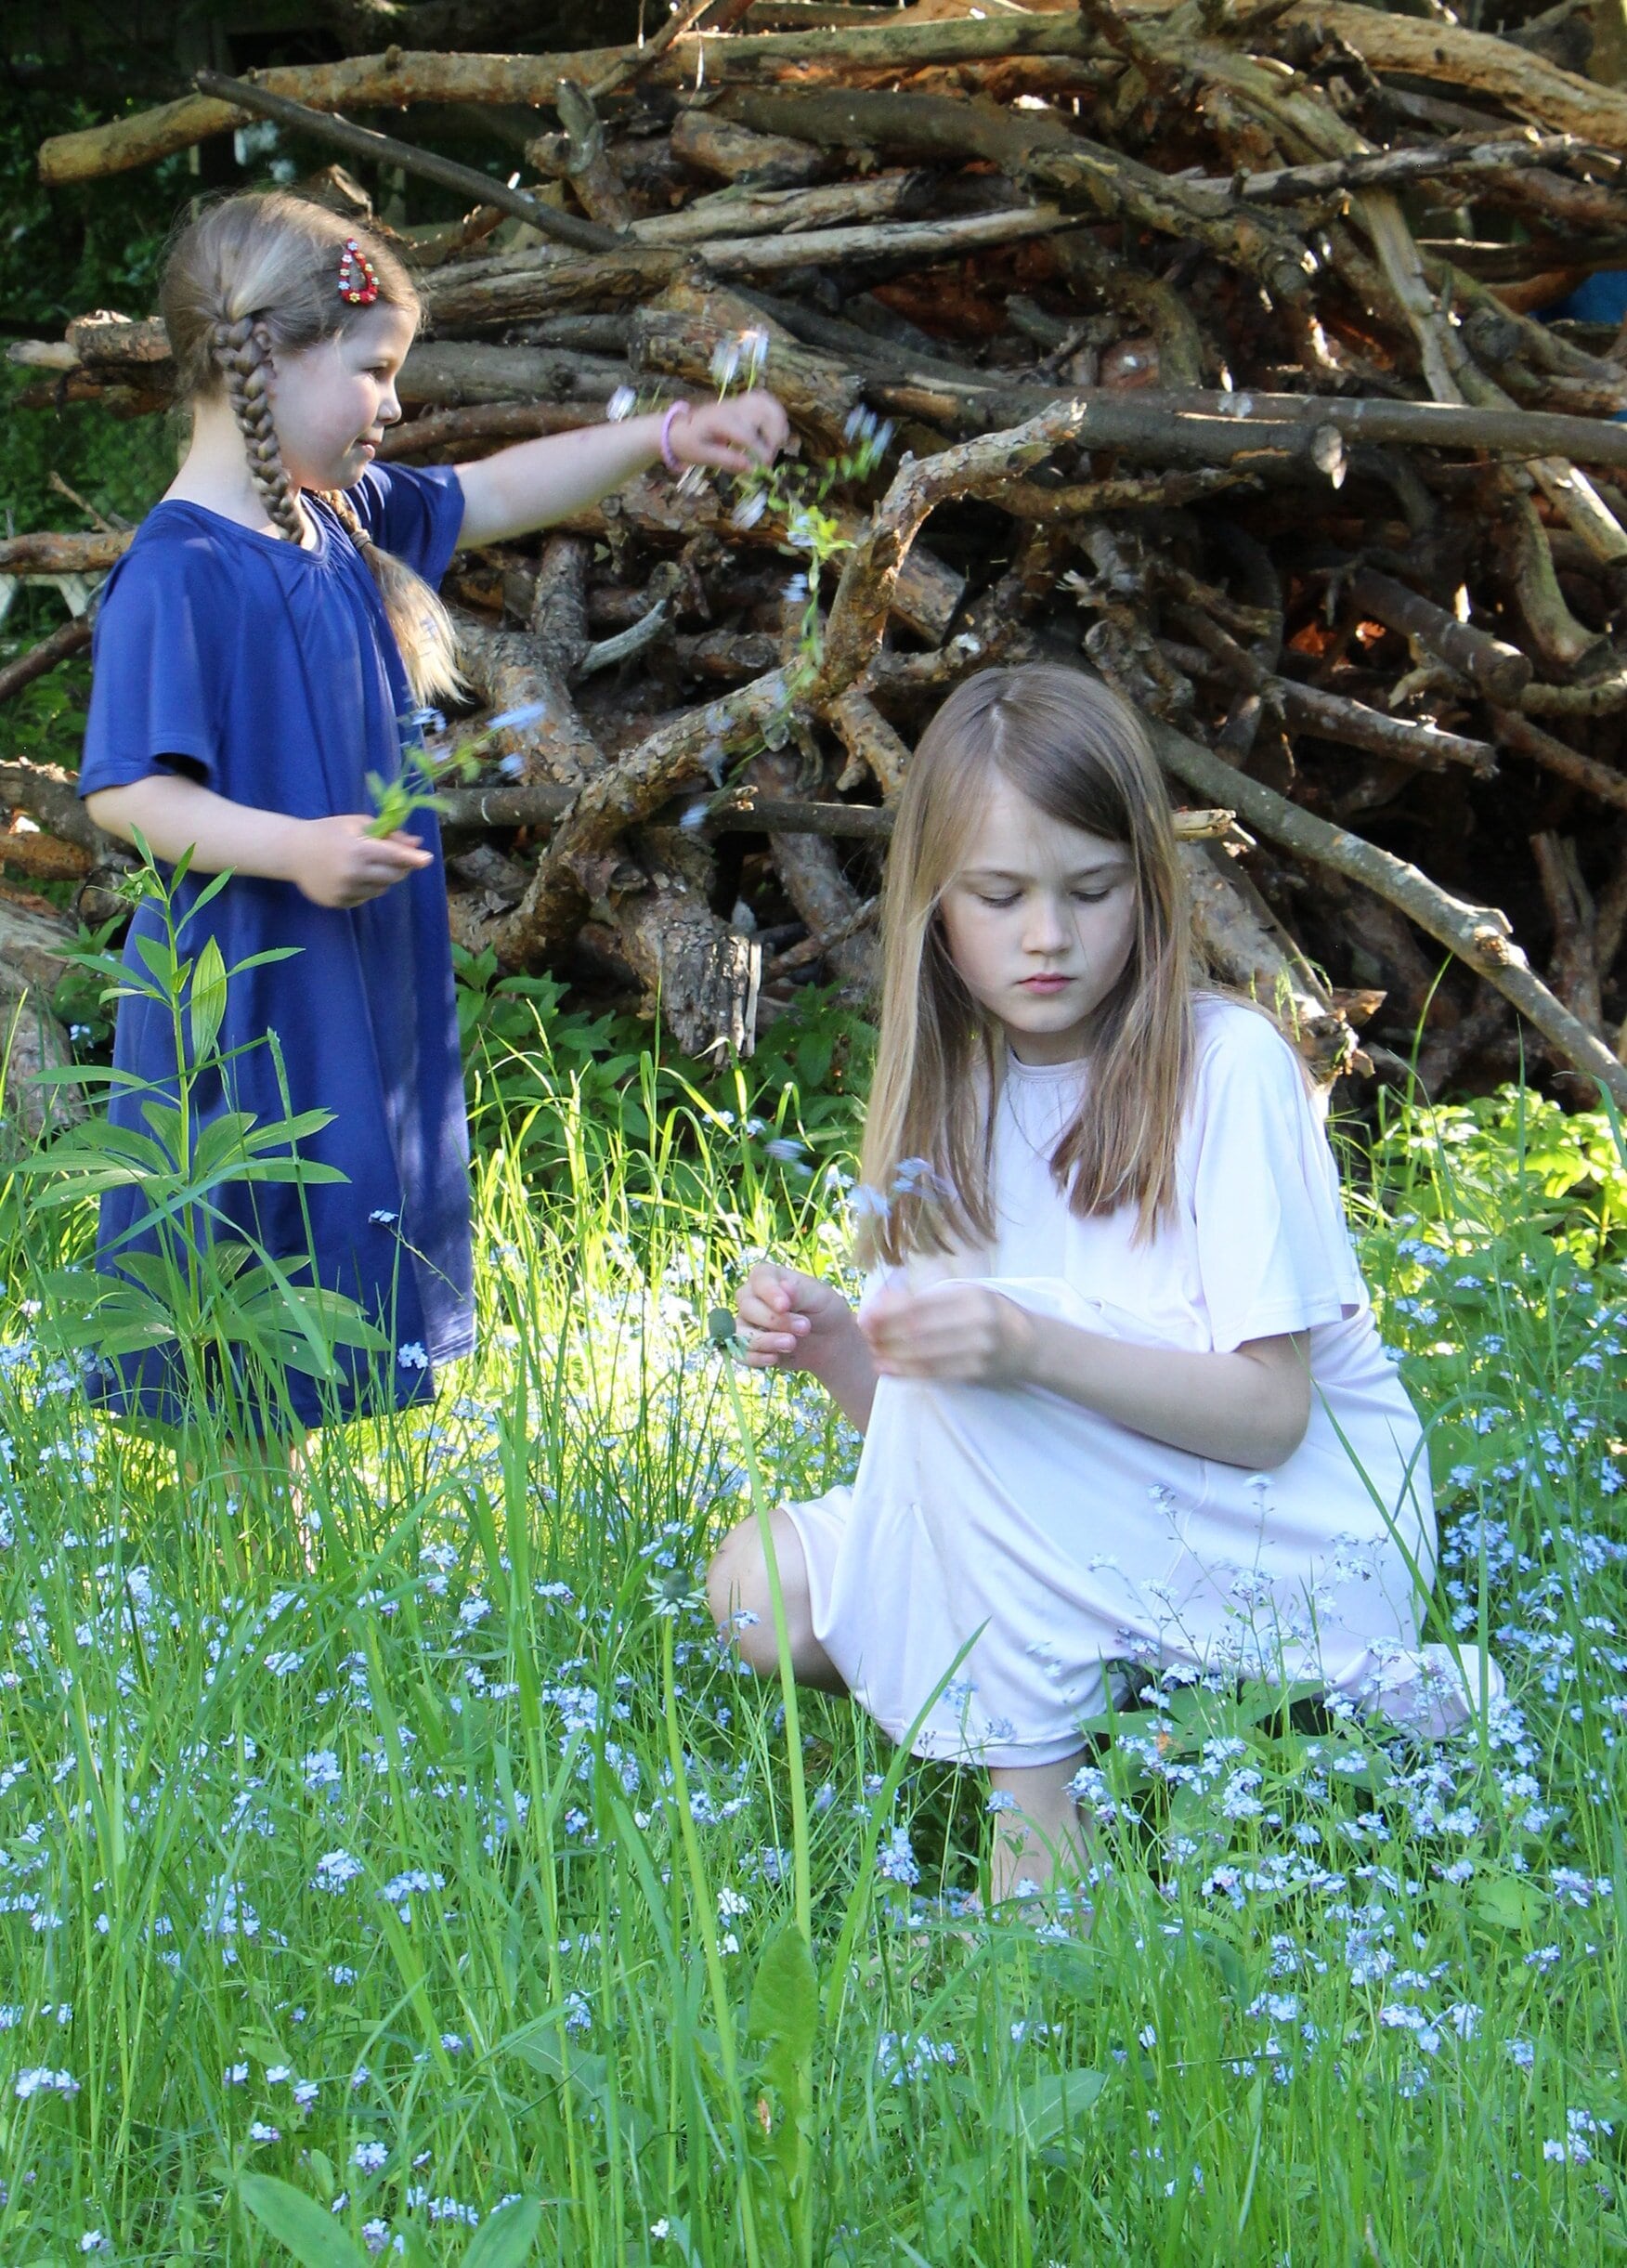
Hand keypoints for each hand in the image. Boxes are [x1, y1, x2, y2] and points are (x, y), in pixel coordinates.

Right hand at [291, 815, 432, 908]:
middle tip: (398, 858)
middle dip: (401, 867)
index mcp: (357, 850)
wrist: (292, 851)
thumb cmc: (328, 832)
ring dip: (383, 877)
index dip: (413, 858)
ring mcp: (345, 891)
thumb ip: (387, 833)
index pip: (394, 856)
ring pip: (382, 889)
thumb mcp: (356, 824)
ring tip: (366, 865)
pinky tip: (351, 876)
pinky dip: (367, 888)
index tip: (427, 859)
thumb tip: (416, 843)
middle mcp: (353, 873)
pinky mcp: (339, 903)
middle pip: (393, 876)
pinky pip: (365, 898)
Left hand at [671, 391, 789, 474]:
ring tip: (778, 443)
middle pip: (763, 414)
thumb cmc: (690, 444)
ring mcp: (739, 403)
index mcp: (720, 421)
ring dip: (779, 423)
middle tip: (770, 457)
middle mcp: (732, 409)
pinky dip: (776, 415)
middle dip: (774, 436)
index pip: (748, 435)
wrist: (680, 427)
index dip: (761, 452)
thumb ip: (727, 461)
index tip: (765, 466)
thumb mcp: (703, 456)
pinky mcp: (743, 403)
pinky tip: (776, 432)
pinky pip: (766, 402)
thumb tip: (751, 468)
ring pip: (768, 404)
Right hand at [736, 1262, 855, 1373]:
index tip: (785, 1306)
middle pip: (747, 1307)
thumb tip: (784, 1286)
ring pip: (741, 1331)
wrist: (830, 1340)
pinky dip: (755, 1358)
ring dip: (765, 1341)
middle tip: (804, 1328)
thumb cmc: (824, 1310)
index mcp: (768, 1277)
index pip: (759, 1279)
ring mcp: (748, 1322)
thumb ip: (800, 1292)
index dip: (769, 1293)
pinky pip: (741, 1354)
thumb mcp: (819, 1297)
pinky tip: (774, 1359)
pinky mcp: (749, 1346)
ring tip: (791, 1345)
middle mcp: (752, 1297)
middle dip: (775, 1320)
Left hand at [860, 1283, 1035, 1388]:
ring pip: (923, 1354)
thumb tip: (883, 1299)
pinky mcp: (976, 1373)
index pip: (920, 1304)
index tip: (865, 1314)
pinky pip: (934, 1373)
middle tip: (864, 1335)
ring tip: (872, 1352)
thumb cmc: (991, 1313)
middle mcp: (977, 1321)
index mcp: (972, 1295)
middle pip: (919, 1329)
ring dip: (891, 1354)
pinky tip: (886, 1368)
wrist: (1031, 1346)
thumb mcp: (967, 1293)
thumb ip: (930, 1297)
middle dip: (885, 1333)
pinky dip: (905, 1371)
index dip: (888, 1311)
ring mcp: (978, 1350)